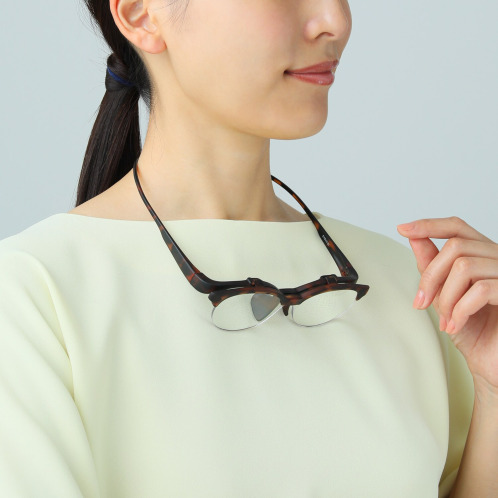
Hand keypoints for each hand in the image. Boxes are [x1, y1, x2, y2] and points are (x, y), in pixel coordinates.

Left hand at [397, 216, 497, 396]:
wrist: (490, 363)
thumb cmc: (472, 329)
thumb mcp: (444, 294)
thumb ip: (433, 266)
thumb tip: (415, 238)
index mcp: (482, 255)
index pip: (457, 227)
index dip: (430, 225)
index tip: (403, 229)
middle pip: (456, 246)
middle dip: (431, 276)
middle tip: (422, 303)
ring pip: (465, 266)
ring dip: (446, 297)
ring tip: (445, 319)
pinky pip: (482, 290)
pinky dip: (460, 309)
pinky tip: (455, 325)